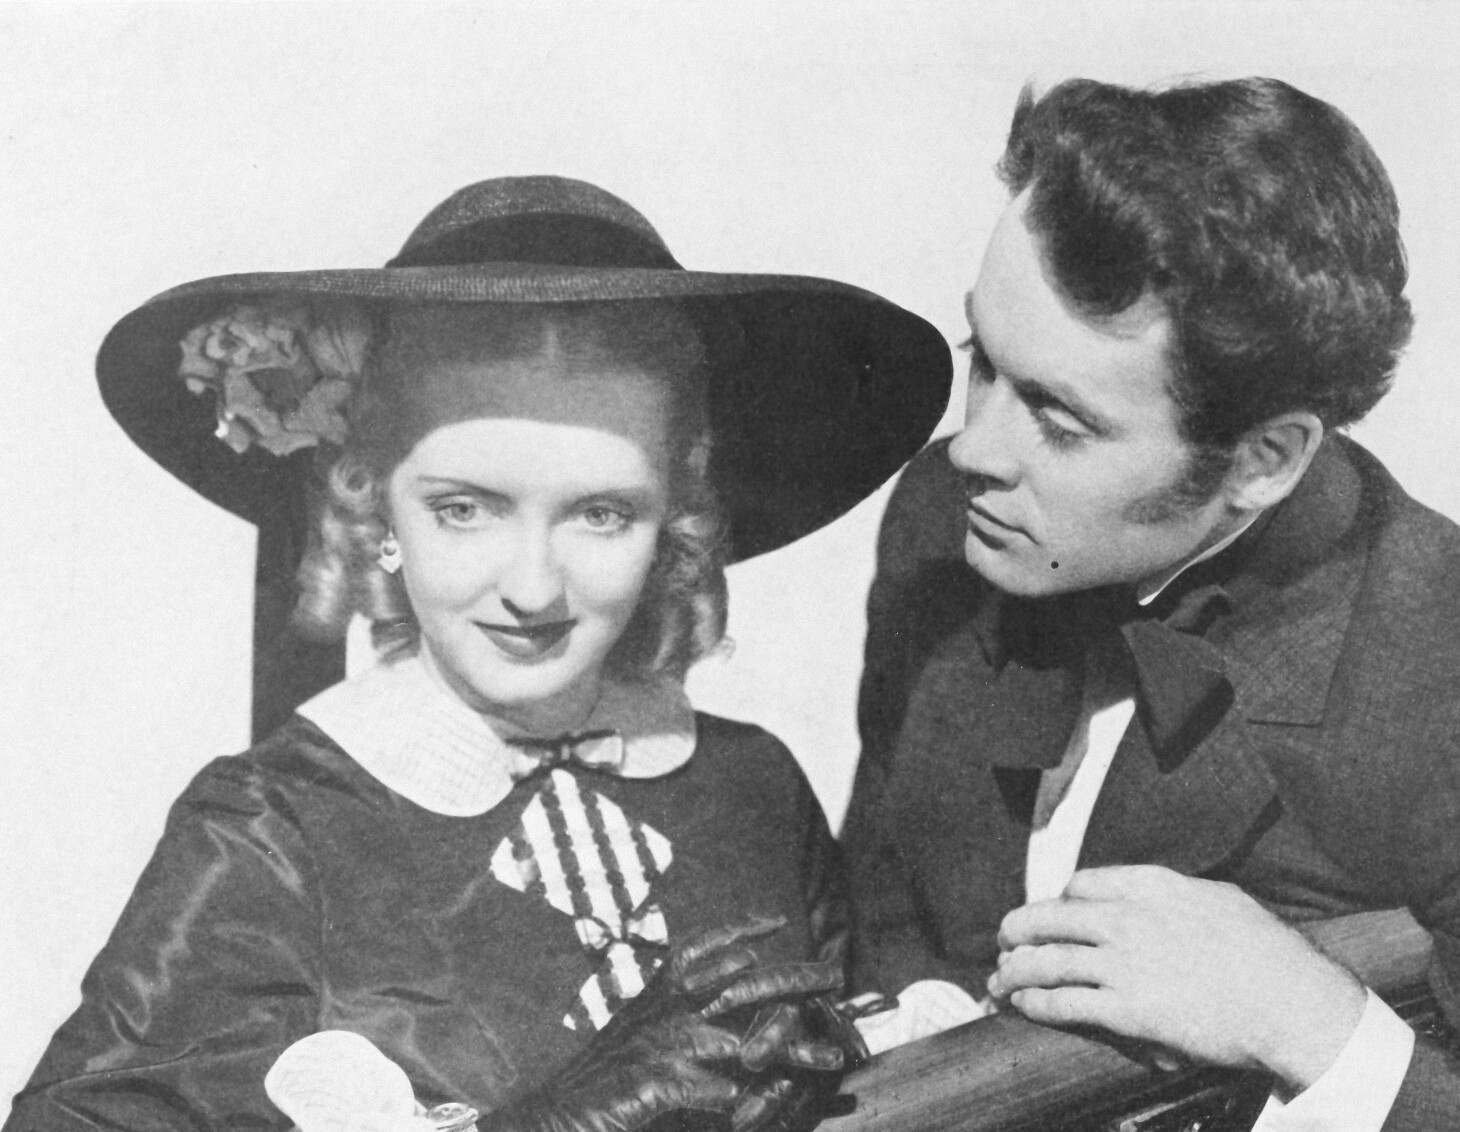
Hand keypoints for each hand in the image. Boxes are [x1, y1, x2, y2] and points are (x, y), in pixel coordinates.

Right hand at [479, 918, 852, 1131]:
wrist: (557, 1114)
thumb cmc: (607, 1074)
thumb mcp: (643, 1027)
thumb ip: (684, 1007)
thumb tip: (731, 983)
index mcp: (660, 991)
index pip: (702, 944)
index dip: (740, 927)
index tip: (778, 919)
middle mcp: (664, 1009)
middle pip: (739, 982)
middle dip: (792, 977)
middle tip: (834, 976)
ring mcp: (659, 1045)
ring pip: (735, 1038)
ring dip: (785, 1050)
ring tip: (826, 1059)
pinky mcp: (652, 1083)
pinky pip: (704, 1086)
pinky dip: (729, 1094)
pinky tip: (751, 1102)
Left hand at [985, 866, 1367, 1092]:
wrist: (1288, 1001)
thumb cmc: (1268, 954)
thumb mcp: (1220, 902)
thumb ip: (1180, 899)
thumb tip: (1164, 907)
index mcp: (1150, 886)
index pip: (1082, 883)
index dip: (1060, 901)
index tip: (1056, 914)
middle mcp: (1126, 919)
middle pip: (1048, 917)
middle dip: (1016, 929)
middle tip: (1003, 940)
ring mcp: (1121, 964)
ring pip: (1045, 961)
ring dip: (1013, 971)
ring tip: (997, 979)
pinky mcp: (1124, 1009)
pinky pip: (1062, 1002)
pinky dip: (1035, 1003)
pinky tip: (1022, 1005)